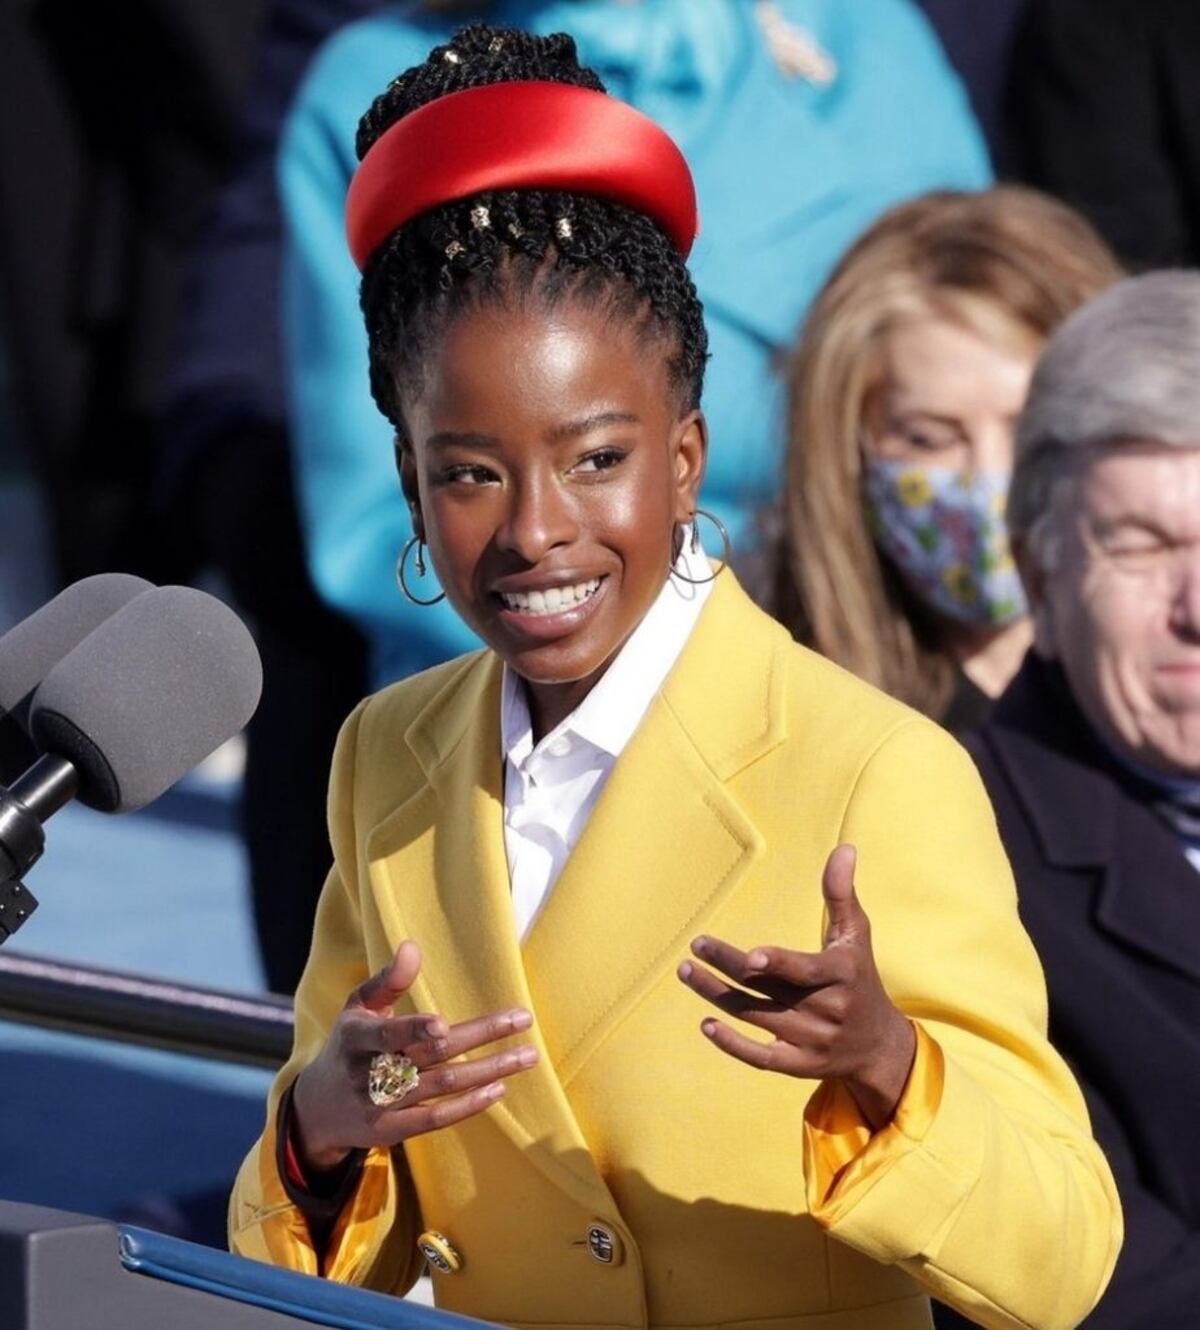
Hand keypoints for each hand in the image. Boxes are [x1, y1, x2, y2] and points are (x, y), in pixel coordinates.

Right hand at [291, 940, 538, 1171]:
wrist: (317, 1108)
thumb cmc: (348, 1044)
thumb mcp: (357, 1008)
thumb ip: (388, 980)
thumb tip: (412, 946)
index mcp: (357, 1037)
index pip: (387, 1034)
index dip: (413, 1030)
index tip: (443, 1024)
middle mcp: (368, 1073)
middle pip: (432, 1055)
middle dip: (481, 1036)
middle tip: (523, 1019)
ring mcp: (381, 1106)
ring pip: (442, 1087)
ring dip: (488, 1071)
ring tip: (527, 1056)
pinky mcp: (392, 1131)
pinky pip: (436, 1120)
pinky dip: (468, 1105)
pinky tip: (499, 1089)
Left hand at [676, 844, 915, 1129]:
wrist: (878, 1045)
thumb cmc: (860, 976)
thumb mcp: (856, 935)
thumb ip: (842, 893)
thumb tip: (844, 847)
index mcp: (841, 975)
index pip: (805, 971)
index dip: (778, 964)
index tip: (750, 955)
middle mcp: (826, 1010)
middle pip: (768, 989)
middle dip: (729, 968)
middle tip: (696, 946)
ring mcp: (811, 1040)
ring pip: (755, 1017)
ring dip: (717, 996)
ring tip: (687, 972)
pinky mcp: (799, 1065)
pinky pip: (761, 1058)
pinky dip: (733, 1045)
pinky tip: (706, 1023)